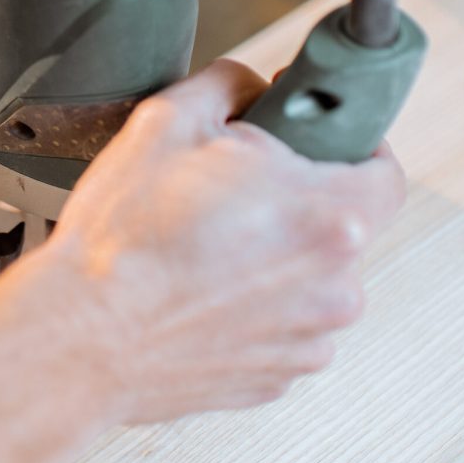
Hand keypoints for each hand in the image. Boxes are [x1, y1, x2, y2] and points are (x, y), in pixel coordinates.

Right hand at [0, 59, 405, 462]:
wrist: (79, 337)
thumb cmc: (122, 242)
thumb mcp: (168, 122)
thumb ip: (230, 85)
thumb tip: (250, 87)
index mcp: (326, 214)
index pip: (383, 171)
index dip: (351, 147)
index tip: (317, 141)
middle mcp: (334, 284)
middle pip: (337, 226)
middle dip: (291, 203)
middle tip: (226, 193)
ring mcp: (307, 339)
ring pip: (306, 280)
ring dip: (269, 260)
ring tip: (199, 251)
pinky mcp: (276, 377)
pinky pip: (278, 327)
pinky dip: (247, 310)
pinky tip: (194, 294)